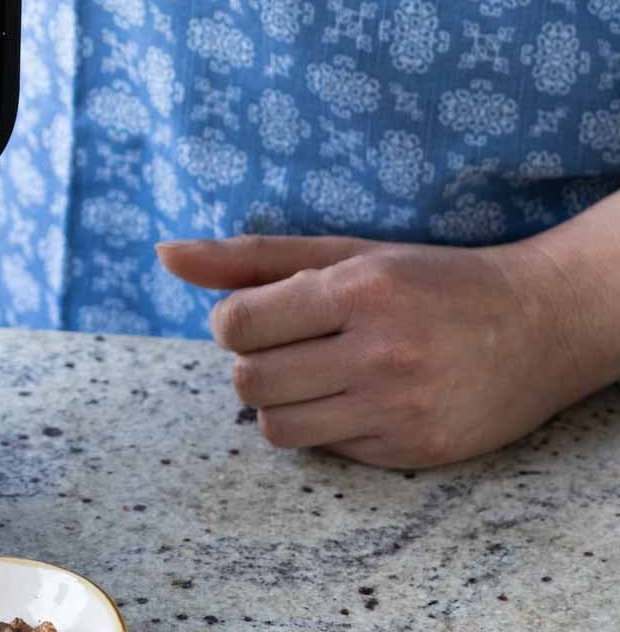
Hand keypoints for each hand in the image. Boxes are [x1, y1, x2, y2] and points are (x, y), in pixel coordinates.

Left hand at [157, 231, 619, 468]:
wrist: (540, 323)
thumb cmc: (428, 279)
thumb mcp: (345, 253)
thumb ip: (250, 257)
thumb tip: (164, 254)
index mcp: (357, 290)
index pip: (238, 324)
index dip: (232, 323)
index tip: (258, 316)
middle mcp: (379, 351)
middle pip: (248, 381)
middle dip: (252, 364)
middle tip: (289, 348)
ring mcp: (399, 408)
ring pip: (277, 427)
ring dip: (280, 403)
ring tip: (314, 376)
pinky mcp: (414, 450)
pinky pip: (327, 450)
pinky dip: (328, 427)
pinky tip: (361, 399)